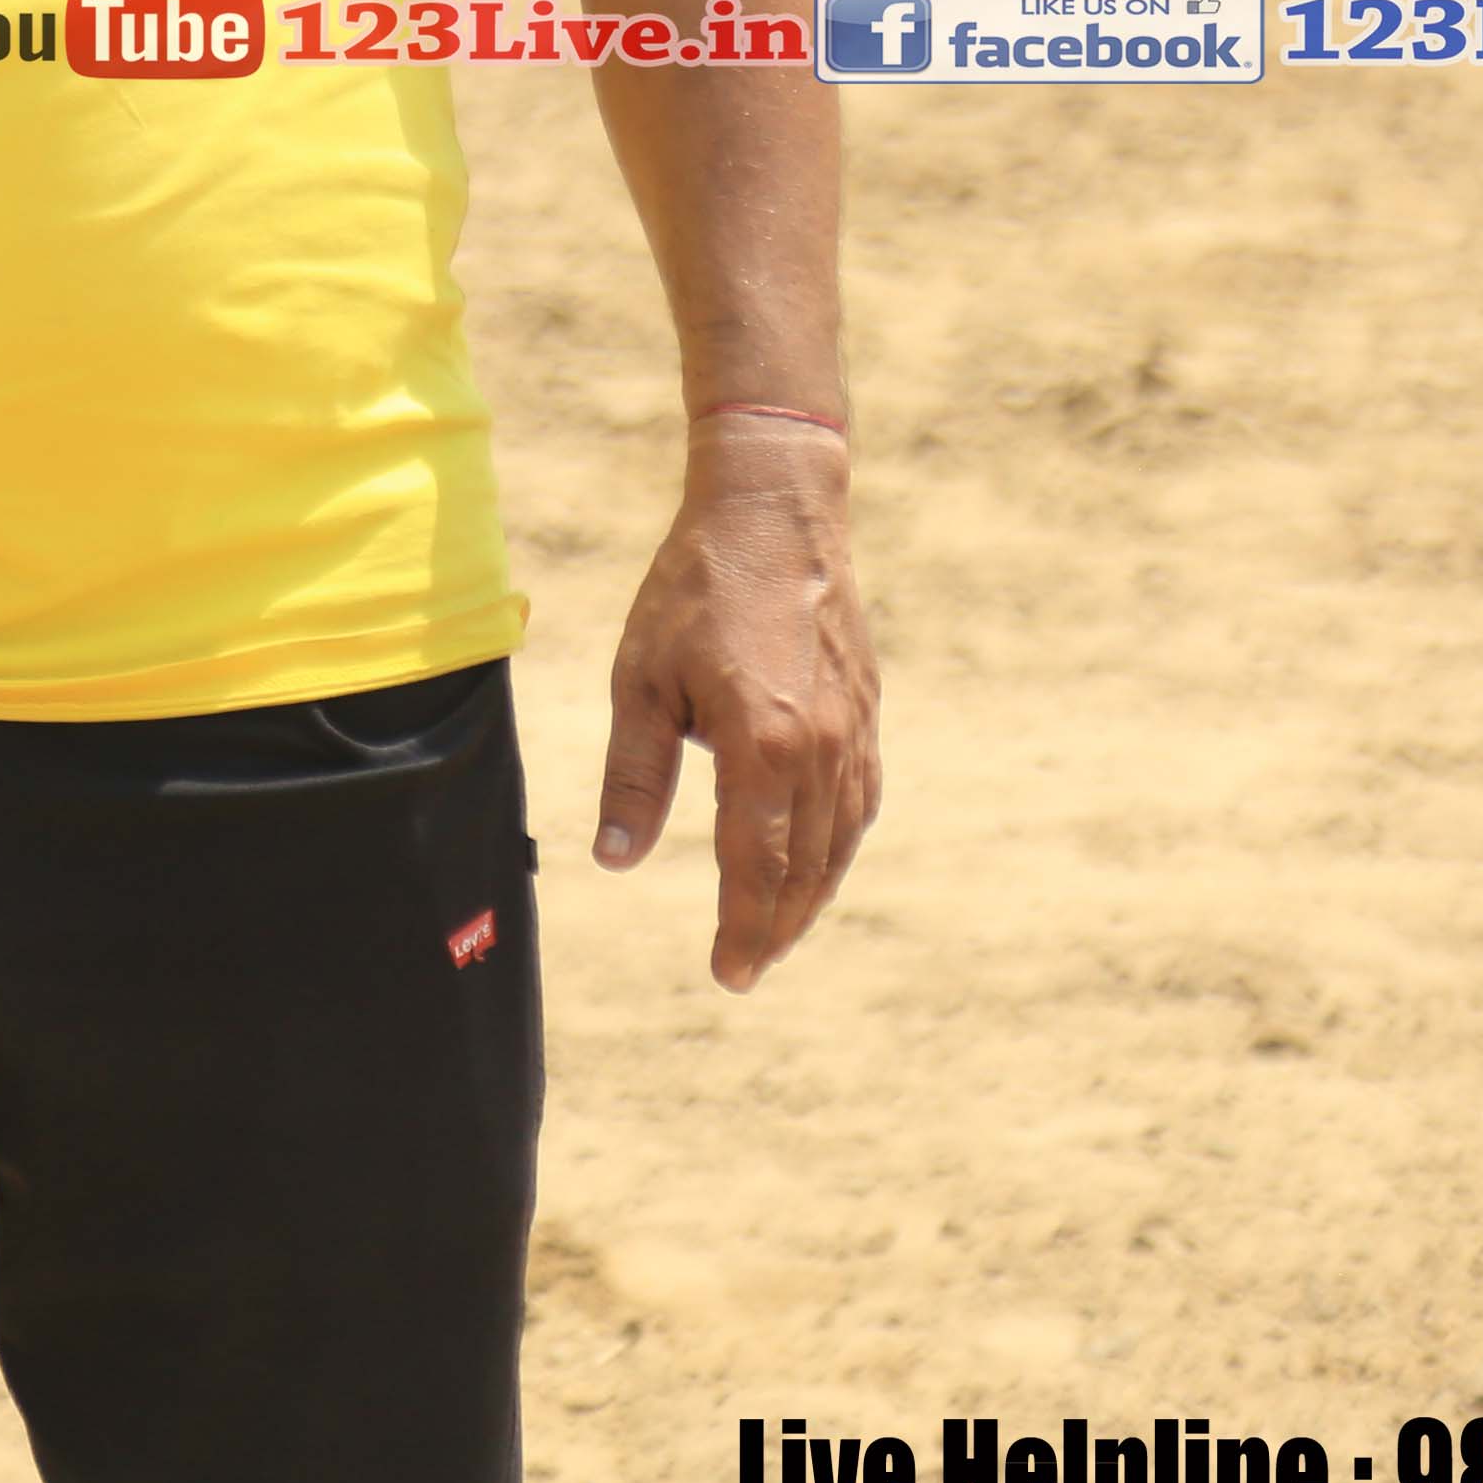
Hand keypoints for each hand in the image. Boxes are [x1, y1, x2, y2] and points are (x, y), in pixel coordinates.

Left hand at [592, 426, 880, 991]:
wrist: (774, 509)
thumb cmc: (695, 588)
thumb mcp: (640, 679)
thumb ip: (633, 775)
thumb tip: (615, 862)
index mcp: (762, 745)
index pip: (753, 867)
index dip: (741, 928)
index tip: (727, 974)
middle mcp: (821, 748)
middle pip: (805, 866)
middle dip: (777, 926)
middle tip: (747, 967)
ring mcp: (855, 729)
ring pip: (840, 840)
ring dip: (812, 894)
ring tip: (780, 930)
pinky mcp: (867, 708)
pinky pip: (862, 799)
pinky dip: (841, 844)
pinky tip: (822, 859)